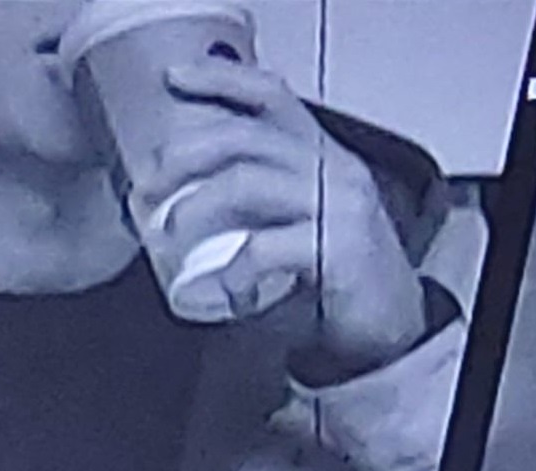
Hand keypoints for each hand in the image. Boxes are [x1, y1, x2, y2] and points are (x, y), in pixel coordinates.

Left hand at [142, 59, 429, 379]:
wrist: (388, 325)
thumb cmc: (331, 271)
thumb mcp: (292, 219)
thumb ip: (250, 202)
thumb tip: (170, 202)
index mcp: (318, 154)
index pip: (271, 97)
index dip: (221, 81)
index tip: (174, 80)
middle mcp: (333, 168)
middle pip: (246, 137)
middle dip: (185, 155)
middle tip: (147, 186)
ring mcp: (340, 205)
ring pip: (249, 182)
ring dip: (196, 204)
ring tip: (169, 229)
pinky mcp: (340, 249)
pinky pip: (267, 248)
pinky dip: (230, 269)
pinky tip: (215, 287)